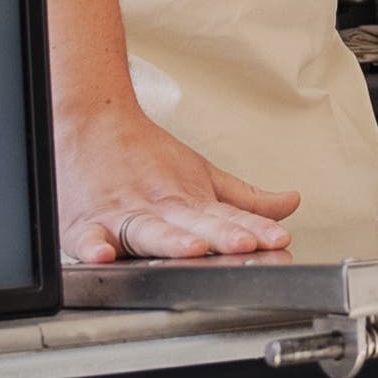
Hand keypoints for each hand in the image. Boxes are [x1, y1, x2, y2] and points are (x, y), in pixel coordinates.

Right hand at [55, 104, 299, 263]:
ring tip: (193, 248)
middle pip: (194, 225)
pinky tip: (102, 255)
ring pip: (150, 232)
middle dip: (220, 236)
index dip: (254, 229)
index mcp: (188, 201)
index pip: (228, 218)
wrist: (90, 122)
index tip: (277, 240)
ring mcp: (125, 217)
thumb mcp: (202, 174)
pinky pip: (89, 239)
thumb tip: (290, 204)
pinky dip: (93, 247)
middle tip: (244, 244)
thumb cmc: (145, 155)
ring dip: (171, 241)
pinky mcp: (87, 225)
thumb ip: (246, 200)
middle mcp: (160, 209)